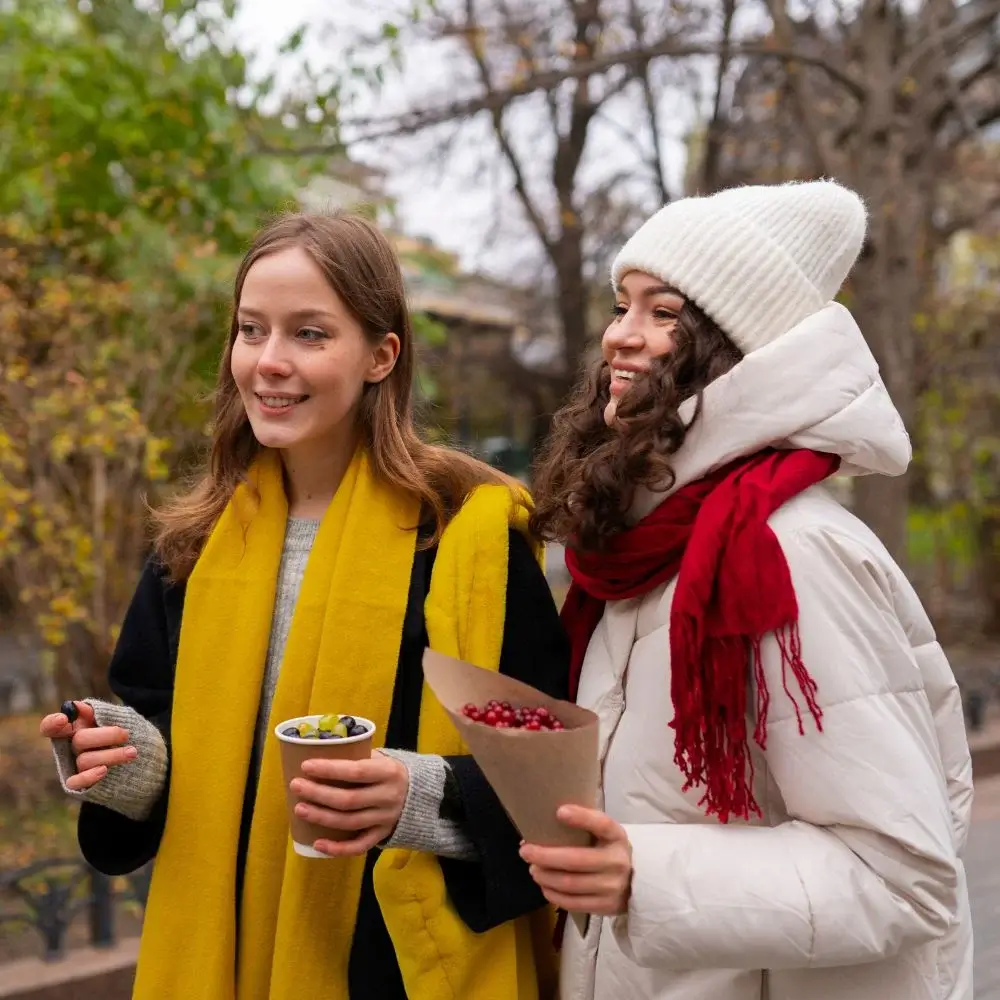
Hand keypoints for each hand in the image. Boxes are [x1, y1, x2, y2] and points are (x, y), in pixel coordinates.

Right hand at [39, 701, 136, 791]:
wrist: (145, 760)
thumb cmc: (127, 734)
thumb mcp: (118, 718)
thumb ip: (99, 712)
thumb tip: (77, 706)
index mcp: (74, 729)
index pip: (50, 727)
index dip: (51, 723)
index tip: (64, 719)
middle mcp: (70, 748)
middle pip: (79, 740)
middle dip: (106, 736)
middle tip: (126, 734)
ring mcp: (74, 767)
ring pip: (85, 760)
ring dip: (112, 755)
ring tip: (132, 752)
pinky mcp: (80, 784)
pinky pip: (75, 782)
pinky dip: (88, 776)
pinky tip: (104, 770)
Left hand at [291, 750, 408, 857]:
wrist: (422, 795)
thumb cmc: (391, 772)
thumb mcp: (382, 758)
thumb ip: (358, 757)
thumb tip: (321, 752)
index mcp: (389, 772)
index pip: (356, 771)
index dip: (330, 769)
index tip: (306, 766)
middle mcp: (388, 797)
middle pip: (348, 799)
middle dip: (318, 794)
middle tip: (296, 786)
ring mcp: (386, 819)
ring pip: (349, 823)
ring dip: (321, 817)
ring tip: (299, 809)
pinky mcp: (382, 835)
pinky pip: (359, 846)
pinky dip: (338, 849)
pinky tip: (317, 843)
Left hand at [519, 804, 632, 915]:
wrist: (635, 881)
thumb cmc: (607, 850)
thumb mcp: (604, 833)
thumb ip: (584, 825)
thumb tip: (543, 821)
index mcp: (616, 836)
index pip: (602, 824)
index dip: (581, 817)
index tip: (559, 812)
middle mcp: (617, 861)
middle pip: (576, 860)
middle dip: (546, 856)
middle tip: (525, 851)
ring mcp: (612, 887)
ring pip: (571, 884)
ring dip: (546, 877)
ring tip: (533, 870)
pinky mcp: (605, 906)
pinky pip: (573, 903)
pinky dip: (553, 894)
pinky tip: (544, 886)